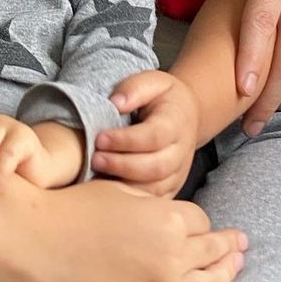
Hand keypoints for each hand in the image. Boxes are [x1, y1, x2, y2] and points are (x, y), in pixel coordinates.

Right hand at [25, 180, 246, 281]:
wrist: (38, 241)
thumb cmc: (74, 209)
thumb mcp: (120, 189)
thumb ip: (154, 202)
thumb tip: (172, 214)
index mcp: (166, 217)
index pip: (201, 220)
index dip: (198, 221)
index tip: (196, 224)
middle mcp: (172, 254)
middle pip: (215, 252)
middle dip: (228, 246)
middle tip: (239, 245)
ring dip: (223, 277)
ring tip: (230, 271)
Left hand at [91, 71, 199, 196]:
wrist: (186, 115)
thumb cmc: (163, 97)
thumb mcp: (152, 81)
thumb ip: (134, 88)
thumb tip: (116, 102)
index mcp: (176, 123)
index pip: (154, 136)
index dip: (126, 140)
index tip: (100, 137)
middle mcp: (181, 151)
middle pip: (155, 166)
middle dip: (122, 165)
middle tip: (94, 158)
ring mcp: (178, 172)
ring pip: (155, 188)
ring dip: (125, 185)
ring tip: (97, 175)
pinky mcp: (171, 187)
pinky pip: (154, 199)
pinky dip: (133, 201)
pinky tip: (110, 192)